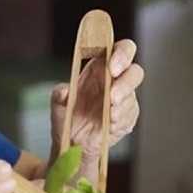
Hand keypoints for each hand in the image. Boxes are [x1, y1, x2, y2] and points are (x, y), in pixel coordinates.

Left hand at [51, 39, 142, 158]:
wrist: (73, 143)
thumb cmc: (68, 117)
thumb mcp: (58, 104)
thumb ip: (59, 95)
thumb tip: (64, 91)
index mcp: (100, 68)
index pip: (118, 50)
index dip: (121, 54)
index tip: (112, 67)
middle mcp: (115, 81)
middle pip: (135, 71)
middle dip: (126, 82)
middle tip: (112, 95)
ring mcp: (124, 99)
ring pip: (133, 95)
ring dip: (122, 105)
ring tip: (109, 114)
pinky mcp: (128, 116)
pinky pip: (130, 115)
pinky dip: (121, 120)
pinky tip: (110, 124)